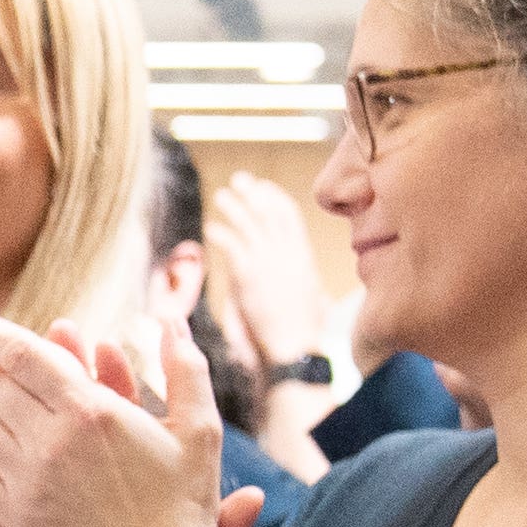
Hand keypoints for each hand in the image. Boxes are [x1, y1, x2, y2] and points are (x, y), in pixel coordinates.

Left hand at [203, 170, 333, 381]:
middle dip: (254, 193)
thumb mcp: (313, 301)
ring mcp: (267, 262)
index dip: (275, 198)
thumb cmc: (305, 333)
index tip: (264, 187)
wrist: (296, 346)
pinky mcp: (248, 275)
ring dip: (233, 207)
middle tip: (240, 179)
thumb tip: (315, 290)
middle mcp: (286, 253)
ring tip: (221, 196)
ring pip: (248, 223)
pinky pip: (232, 245)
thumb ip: (307, 287)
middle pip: (268, 212)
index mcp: (303, 256)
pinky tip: (211, 229)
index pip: (290, 216)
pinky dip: (221, 234)